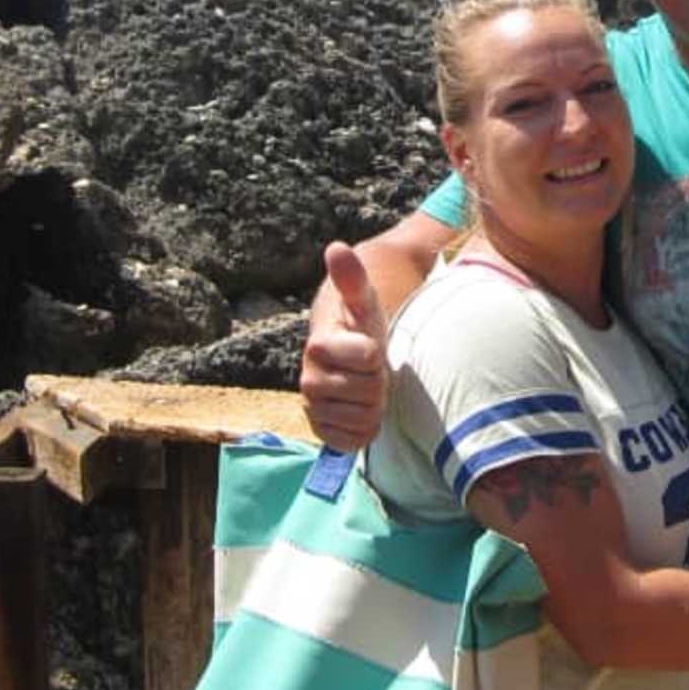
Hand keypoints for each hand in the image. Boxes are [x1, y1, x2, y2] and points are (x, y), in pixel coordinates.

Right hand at [297, 240, 390, 450]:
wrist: (347, 356)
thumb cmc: (359, 325)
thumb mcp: (363, 300)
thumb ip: (352, 277)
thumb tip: (337, 248)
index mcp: (320, 345)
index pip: (369, 356)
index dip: (378, 352)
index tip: (370, 345)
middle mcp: (309, 378)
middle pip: (370, 391)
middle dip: (379, 381)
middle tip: (371, 369)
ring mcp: (313, 407)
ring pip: (364, 418)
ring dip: (374, 405)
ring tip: (367, 388)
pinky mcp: (320, 430)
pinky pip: (352, 441)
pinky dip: (364, 429)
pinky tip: (360, 410)